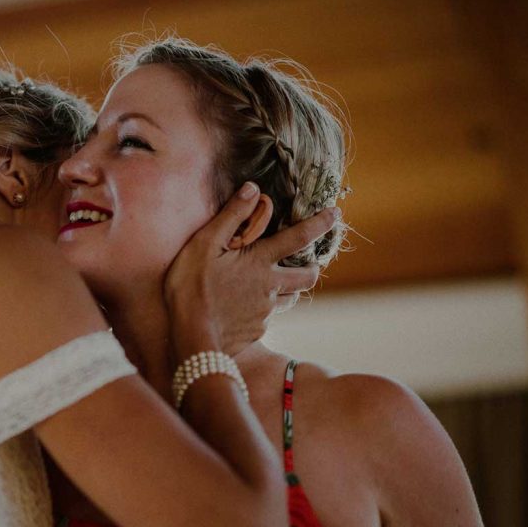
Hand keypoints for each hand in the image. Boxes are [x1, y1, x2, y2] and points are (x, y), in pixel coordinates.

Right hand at [165, 181, 338, 356]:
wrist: (192, 337)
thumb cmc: (192, 286)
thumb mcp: (205, 243)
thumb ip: (231, 216)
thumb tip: (253, 189)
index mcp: (260, 261)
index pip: (299, 237)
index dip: (320, 223)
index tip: (335, 214)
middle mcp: (270, 286)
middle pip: (307, 276)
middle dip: (313, 267)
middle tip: (310, 262)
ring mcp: (265, 312)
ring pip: (289, 298)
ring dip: (289, 289)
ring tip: (275, 284)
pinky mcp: (256, 331)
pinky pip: (268, 318)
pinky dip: (262, 310)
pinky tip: (245, 309)